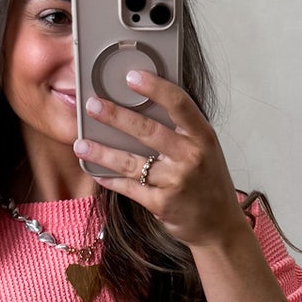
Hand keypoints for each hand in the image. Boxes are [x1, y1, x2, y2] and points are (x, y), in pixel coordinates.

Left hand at [74, 69, 249, 251]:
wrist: (219, 225)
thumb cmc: (209, 183)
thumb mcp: (205, 150)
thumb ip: (182, 131)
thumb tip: (145, 105)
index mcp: (203, 137)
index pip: (179, 104)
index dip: (155, 88)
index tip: (131, 76)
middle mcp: (191, 157)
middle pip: (147, 131)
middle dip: (116, 116)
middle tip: (93, 105)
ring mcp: (176, 182)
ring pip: (132, 163)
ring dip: (102, 152)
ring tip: (81, 144)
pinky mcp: (162, 204)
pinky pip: (130, 188)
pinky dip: (111, 180)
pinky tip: (96, 172)